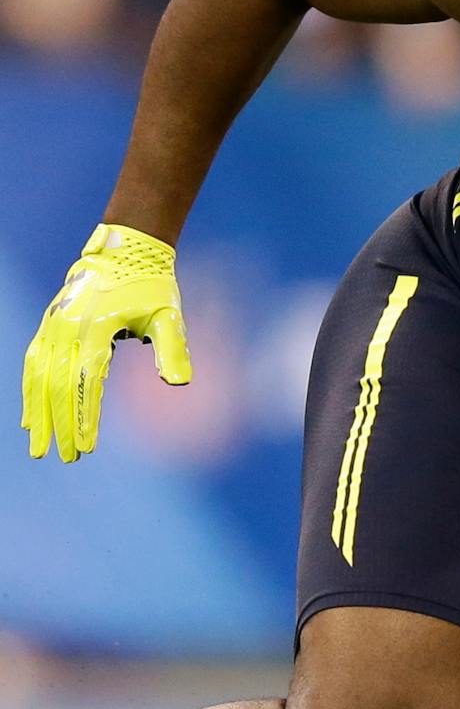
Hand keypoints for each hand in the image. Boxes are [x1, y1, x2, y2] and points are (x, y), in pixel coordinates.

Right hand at [21, 224, 192, 461]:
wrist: (125, 251)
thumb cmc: (151, 286)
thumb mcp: (168, 315)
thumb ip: (172, 349)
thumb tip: (180, 383)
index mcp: (95, 328)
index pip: (86, 382)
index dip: (85, 416)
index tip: (87, 446)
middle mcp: (67, 328)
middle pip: (57, 385)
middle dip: (61, 424)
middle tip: (67, 457)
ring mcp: (53, 326)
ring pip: (38, 377)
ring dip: (38, 414)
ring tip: (39, 446)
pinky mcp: (49, 326)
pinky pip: (33, 364)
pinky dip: (30, 392)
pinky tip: (31, 418)